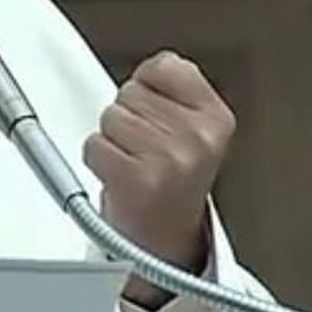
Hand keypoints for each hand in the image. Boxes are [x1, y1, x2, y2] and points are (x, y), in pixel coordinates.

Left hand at [81, 50, 233, 309]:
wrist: (163, 246)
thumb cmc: (170, 186)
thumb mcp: (194, 131)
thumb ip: (176, 90)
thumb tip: (154, 64)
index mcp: (217, 118)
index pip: (164, 65)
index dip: (148, 87)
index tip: (155, 112)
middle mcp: (198, 138)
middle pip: (130, 92)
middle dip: (128, 118)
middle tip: (143, 150)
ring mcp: (169, 159)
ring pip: (110, 117)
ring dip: (111, 140)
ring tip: (132, 164)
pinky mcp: (138, 180)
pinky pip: (94, 145)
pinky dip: (97, 160)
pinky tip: (119, 178)